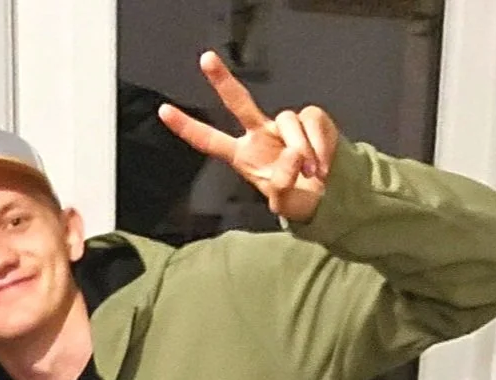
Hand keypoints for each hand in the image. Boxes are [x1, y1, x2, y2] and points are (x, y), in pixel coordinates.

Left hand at [157, 51, 339, 224]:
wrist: (331, 194)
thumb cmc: (299, 197)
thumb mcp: (284, 204)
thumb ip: (282, 185)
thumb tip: (292, 156)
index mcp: (244, 156)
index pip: (210, 140)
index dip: (187, 127)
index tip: (163, 111)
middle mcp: (260, 134)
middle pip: (239, 102)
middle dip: (222, 80)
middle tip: (205, 58)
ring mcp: (284, 125)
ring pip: (287, 121)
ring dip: (302, 149)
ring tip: (313, 172)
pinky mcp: (310, 119)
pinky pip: (311, 120)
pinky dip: (319, 144)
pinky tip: (322, 163)